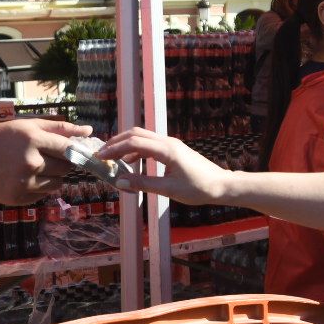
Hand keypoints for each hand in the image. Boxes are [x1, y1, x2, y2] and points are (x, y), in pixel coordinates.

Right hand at [0, 117, 91, 205]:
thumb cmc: (2, 137)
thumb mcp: (28, 126)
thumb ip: (59, 128)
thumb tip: (88, 131)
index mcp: (34, 140)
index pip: (68, 150)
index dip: (76, 152)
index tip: (78, 154)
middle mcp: (31, 163)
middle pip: (65, 169)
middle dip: (62, 164)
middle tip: (48, 159)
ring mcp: (24, 183)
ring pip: (56, 184)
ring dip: (52, 177)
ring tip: (34, 168)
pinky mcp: (18, 198)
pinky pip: (41, 195)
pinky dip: (38, 188)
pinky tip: (23, 178)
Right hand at [94, 128, 231, 205]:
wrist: (222, 185)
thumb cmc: (199, 188)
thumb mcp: (168, 189)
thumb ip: (142, 184)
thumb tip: (120, 181)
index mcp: (166, 149)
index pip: (134, 143)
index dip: (115, 149)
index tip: (101, 157)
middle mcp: (168, 142)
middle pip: (136, 134)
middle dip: (116, 142)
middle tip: (102, 154)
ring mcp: (171, 144)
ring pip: (143, 137)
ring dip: (126, 145)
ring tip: (112, 158)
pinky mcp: (173, 150)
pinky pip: (150, 145)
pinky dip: (136, 151)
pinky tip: (130, 163)